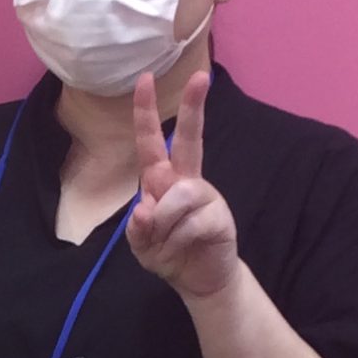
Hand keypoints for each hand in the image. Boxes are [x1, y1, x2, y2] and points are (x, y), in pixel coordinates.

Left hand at [125, 69, 239, 301]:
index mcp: (162, 180)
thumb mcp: (141, 244)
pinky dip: (176, 243)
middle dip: (194, 108)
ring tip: (166, 244)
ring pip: (179, 196)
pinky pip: (190, 224)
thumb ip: (137, 228)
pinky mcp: (220, 217)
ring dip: (164, 226)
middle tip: (201, 77)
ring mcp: (206, 196)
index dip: (146, 112)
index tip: (145, 79)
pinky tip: (182, 251)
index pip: (152, 142)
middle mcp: (186, 181)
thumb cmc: (169, 254)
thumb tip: (145, 209)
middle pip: (190, 140)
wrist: (201, 281)